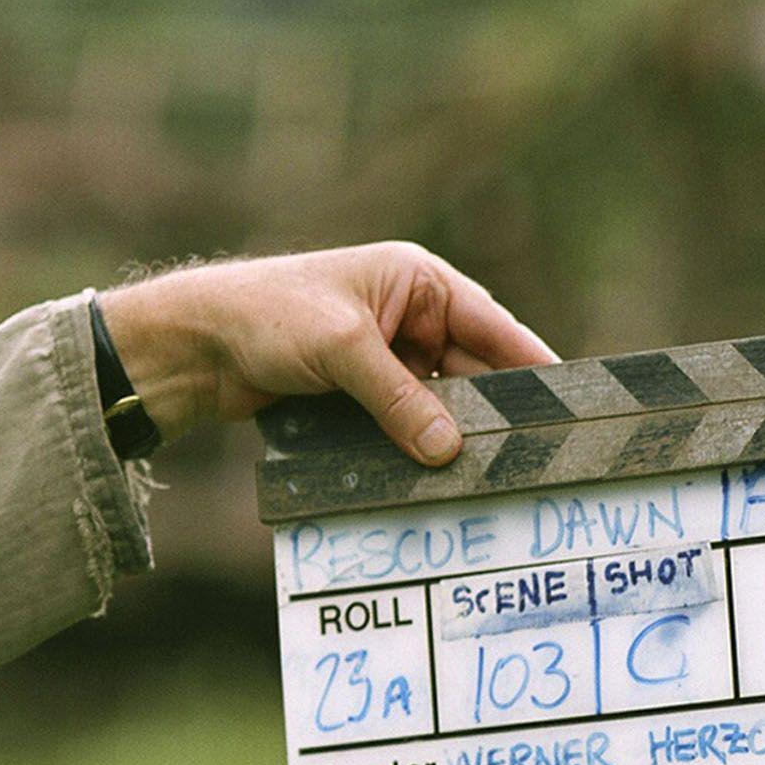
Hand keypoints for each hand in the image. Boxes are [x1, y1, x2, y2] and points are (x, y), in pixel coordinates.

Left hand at [99, 243, 552, 465]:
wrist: (193, 345)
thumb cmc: (265, 317)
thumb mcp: (342, 349)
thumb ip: (398, 399)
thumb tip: (449, 449)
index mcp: (417, 283)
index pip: (494, 328)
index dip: (532, 369)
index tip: (571, 408)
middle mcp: (409, 318)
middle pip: (471, 375)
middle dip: (490, 417)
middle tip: (525, 463)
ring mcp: (383, 359)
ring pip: (436, 407)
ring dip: (449, 440)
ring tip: (485, 481)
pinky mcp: (356, 395)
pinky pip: (400, 425)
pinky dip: (413, 450)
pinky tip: (432, 481)